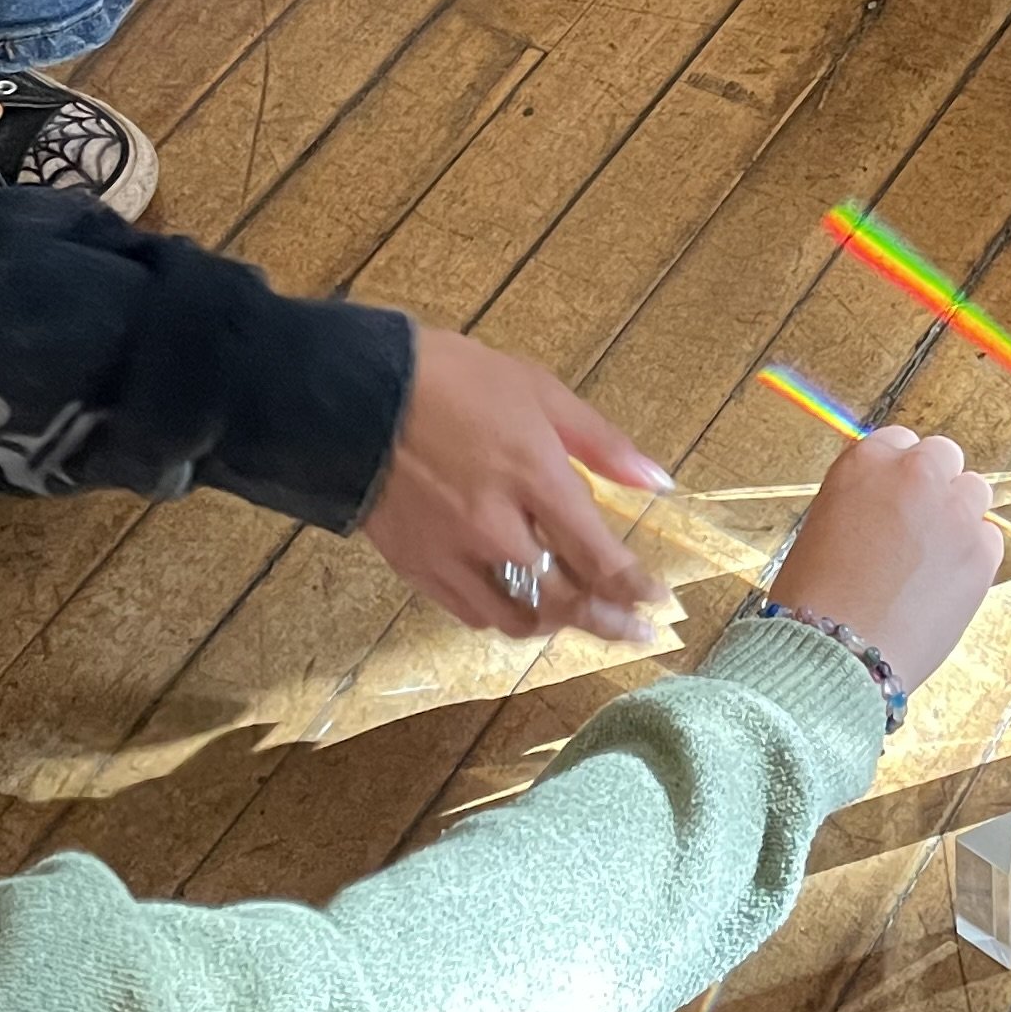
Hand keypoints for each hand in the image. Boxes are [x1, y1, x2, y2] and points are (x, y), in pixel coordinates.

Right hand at [362, 326, 674, 641]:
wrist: (352, 395)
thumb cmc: (454, 379)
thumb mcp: (538, 390)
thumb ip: (601, 442)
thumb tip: (657, 481)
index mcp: (534, 478)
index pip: (598, 556)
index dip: (634, 587)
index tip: (658, 602)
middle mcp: (497, 529)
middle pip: (564, 599)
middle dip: (607, 622)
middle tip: (633, 631)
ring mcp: (452, 554)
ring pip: (517, 618)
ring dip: (555, 624)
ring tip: (577, 620)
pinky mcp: (415, 567)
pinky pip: (470, 614)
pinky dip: (503, 616)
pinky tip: (518, 607)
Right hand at [766, 423, 1005, 689]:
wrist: (833, 652)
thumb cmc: (816, 598)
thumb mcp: (827, 524)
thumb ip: (869, 500)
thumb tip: (896, 506)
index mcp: (866, 460)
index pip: (900, 442)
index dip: (900, 473)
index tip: (898, 496)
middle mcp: (914, 473)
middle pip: (944, 455)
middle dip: (935, 484)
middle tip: (919, 526)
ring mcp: (953, 510)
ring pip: (974, 492)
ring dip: (958, 515)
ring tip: (931, 560)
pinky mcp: (981, 551)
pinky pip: (989, 539)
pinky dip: (973, 557)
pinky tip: (943, 587)